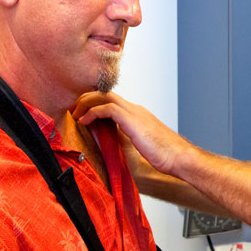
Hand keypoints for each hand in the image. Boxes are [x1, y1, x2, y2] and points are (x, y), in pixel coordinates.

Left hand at [73, 92, 189, 175]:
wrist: (178, 157)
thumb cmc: (164, 156)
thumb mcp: (138, 146)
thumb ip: (124, 141)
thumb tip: (109, 145)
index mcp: (137, 115)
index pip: (111, 100)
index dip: (93, 103)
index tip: (79, 113)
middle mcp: (135, 109)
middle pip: (105, 93)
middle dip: (85, 98)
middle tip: (72, 110)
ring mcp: (134, 112)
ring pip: (104, 96)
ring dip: (85, 102)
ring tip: (74, 113)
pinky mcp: (132, 120)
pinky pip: (107, 108)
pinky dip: (92, 112)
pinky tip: (84, 121)